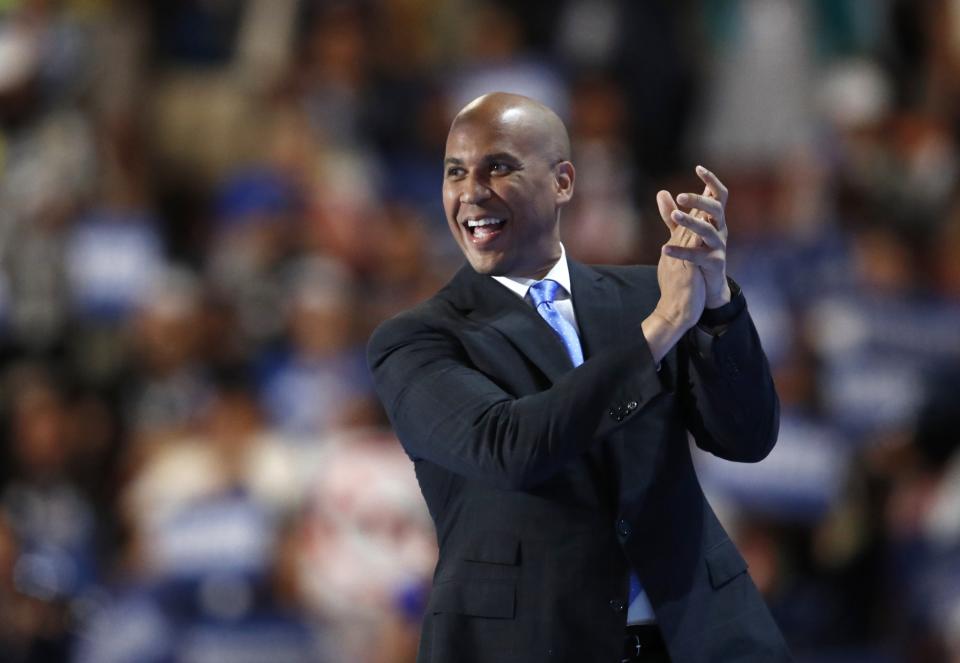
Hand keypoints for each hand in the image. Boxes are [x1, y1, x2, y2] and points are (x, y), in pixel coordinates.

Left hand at [657, 165, 730, 309]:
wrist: (707, 287)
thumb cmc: (698, 255)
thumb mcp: (682, 232)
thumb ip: (672, 213)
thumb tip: (662, 192)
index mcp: (714, 220)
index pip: (719, 195)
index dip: (711, 181)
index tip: (698, 168)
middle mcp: (720, 230)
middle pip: (716, 209)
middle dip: (700, 201)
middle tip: (681, 197)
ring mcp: (719, 247)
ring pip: (708, 230)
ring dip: (691, 221)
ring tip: (674, 215)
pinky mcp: (715, 263)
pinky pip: (698, 255)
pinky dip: (681, 251)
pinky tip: (664, 248)